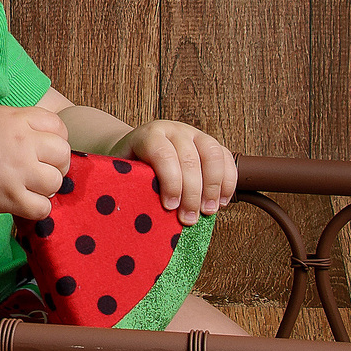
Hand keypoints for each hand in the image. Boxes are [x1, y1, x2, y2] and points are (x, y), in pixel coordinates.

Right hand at [0, 106, 70, 219]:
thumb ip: (19, 122)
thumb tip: (45, 136)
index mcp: (16, 120)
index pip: (57, 125)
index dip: (57, 138)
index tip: (48, 148)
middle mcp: (21, 143)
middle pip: (62, 152)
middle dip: (57, 163)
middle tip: (44, 170)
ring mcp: (17, 171)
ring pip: (56, 181)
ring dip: (47, 187)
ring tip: (32, 187)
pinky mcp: (10, 198)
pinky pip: (43, 208)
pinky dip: (37, 208)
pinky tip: (25, 203)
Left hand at [108, 120, 236, 225]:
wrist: (138, 148)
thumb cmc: (130, 166)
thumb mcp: (123, 173)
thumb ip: (131, 186)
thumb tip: (141, 215)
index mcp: (149, 135)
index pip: (163, 154)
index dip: (170, 182)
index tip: (170, 207)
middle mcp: (174, 131)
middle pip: (190, 158)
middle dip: (192, 193)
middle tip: (189, 219)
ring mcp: (194, 134)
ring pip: (213, 154)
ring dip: (213, 187)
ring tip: (208, 211)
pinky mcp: (209, 143)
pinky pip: (226, 158)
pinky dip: (228, 181)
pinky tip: (222, 201)